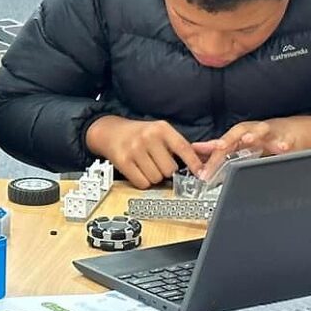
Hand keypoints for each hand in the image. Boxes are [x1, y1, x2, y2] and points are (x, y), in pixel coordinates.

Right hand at [85, 116, 202, 189]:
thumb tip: (200, 163)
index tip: (202, 175)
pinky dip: (142, 182)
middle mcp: (148, 137)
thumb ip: (176, 145)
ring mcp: (135, 149)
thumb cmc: (137, 133)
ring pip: (156, 178)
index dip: (194, 164)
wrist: (109, 131)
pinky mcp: (123, 160)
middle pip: (170, 169)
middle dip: (166, 171)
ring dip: (153, 177)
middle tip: (158, 163)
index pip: (184, 148)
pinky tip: (138, 171)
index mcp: (161, 128)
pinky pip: (142, 182)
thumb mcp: (158, 131)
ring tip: (146, 165)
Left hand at [192, 116, 310, 177]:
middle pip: (238, 133)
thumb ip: (223, 147)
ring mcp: (273, 133)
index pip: (223, 143)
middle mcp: (255, 131)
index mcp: (243, 134)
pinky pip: (288, 140)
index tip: (203, 168)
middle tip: (219, 147)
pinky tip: (283, 147)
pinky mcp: (292, 138)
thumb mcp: (245, 141)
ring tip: (248, 139)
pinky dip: (285, 143)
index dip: (211, 153)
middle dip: (228, 140)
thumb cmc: (271, 136)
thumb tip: (198, 150)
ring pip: (262, 131)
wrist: (304, 130)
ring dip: (254, 134)